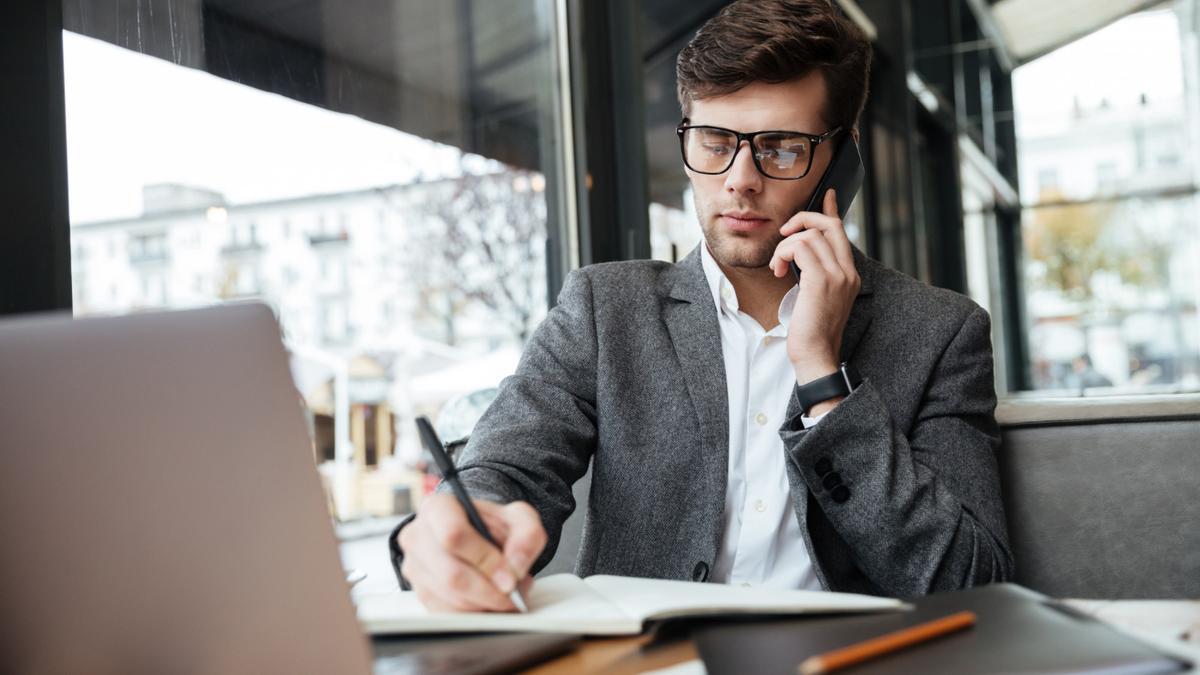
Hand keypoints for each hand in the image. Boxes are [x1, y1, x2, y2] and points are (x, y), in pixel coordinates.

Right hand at [397, 494, 545, 611]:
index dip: (485, 559)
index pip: (453, 535)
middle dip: (489, 591)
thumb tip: (516, 567)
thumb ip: (527, 535)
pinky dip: (474, 614)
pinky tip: (490, 604)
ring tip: (507, 596)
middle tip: (513, 595)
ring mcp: (414, 567)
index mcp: (438, 508)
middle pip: (451, 574)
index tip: (510, 576)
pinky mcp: (420, 593)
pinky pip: (447, 614)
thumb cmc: (494, 525)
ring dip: (485, 605)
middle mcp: (417, 536)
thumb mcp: (519, 518)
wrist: (479, 536)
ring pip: (449, 598)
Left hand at [769, 188, 860, 386]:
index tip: (829, 195)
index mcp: (849, 274)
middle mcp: (847, 271)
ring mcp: (837, 275)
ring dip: (785, 246)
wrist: (816, 354)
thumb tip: (801, 256)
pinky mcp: (821, 280)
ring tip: (777, 266)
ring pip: (809, 235)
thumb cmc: (811, 330)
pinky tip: (778, 270)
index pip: (841, 232)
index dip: (832, 211)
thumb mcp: (816, 296)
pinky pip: (800, 247)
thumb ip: (814, 274)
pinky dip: (783, 253)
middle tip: (785, 233)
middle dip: (803, 220)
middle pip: (828, 225)